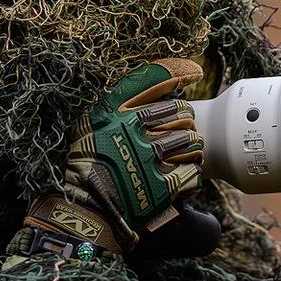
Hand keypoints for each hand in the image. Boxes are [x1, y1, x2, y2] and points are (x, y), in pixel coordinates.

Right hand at [24, 59, 204, 254]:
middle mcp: (133, 130)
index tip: (194, 73)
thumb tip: (159, 83)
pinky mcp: (162, 186)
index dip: (180, 72)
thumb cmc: (90, 162)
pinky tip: (182, 175)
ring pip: (192, 140)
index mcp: (115, 111)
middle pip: (182, 111)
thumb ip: (119, 101)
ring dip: (192, 146)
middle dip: (186, 119)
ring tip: (184, 153)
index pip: (156, 78)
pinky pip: (193, 171)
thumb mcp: (94, 122)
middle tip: (181, 129)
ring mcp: (150, 158)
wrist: (87, 208)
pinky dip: (191, 173)